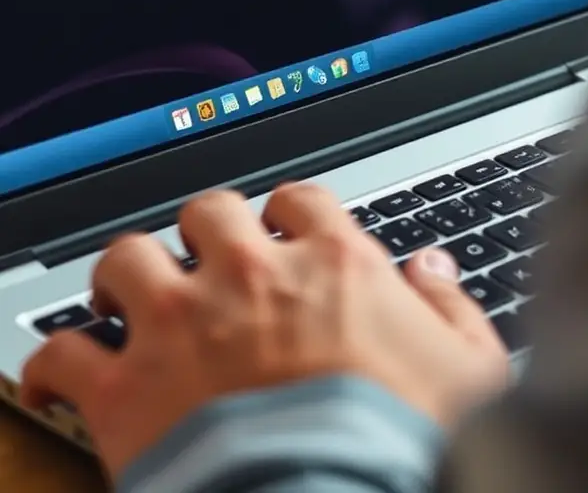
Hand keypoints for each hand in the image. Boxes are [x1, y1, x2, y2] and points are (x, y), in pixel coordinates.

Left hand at [20, 184, 507, 479]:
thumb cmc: (408, 447)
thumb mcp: (470, 372)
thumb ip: (450, 308)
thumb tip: (434, 269)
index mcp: (331, 264)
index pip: (299, 200)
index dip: (287, 214)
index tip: (282, 235)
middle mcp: (251, 276)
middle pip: (208, 212)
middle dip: (204, 233)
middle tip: (204, 264)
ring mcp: (183, 325)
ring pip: (127, 258)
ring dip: (124, 276)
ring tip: (127, 298)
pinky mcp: (128, 390)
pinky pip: (65, 354)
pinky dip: (58, 362)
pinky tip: (66, 375)